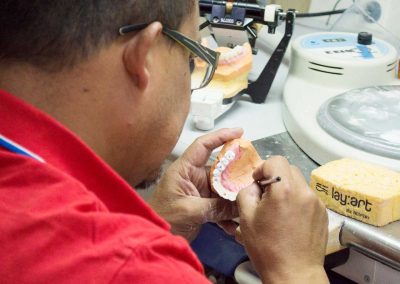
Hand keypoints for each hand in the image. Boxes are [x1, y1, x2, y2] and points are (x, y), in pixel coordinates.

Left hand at [149, 128, 242, 240]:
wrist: (153, 238)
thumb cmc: (162, 218)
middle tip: (254, 173)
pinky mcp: (201, 206)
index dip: (221, 136)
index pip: (203, 146)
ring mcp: (198, 192)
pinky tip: (234, 224)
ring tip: (248, 200)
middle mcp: (192, 177)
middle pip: (219, 168)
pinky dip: (227, 214)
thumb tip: (240, 203)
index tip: (240, 132)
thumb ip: (215, 207)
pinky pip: (219, 205)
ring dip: (234, 196)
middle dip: (236, 171)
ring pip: (222, 188)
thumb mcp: (190, 211)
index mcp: (184, 170)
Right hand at [236, 156, 328, 283]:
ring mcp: (316, 202)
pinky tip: (290, 219)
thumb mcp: (245, 218)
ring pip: (299, 182)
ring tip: (279, 209)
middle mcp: (304, 192)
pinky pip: (307, 197)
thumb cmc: (268, 249)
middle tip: (266, 196)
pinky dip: (297, 200)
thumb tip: (254, 186)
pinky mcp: (323, 213)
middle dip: (275, 177)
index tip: (258, 182)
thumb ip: (246, 192)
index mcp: (284, 190)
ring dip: (287, 189)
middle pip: (288, 169)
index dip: (263, 168)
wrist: (294, 273)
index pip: (275, 160)